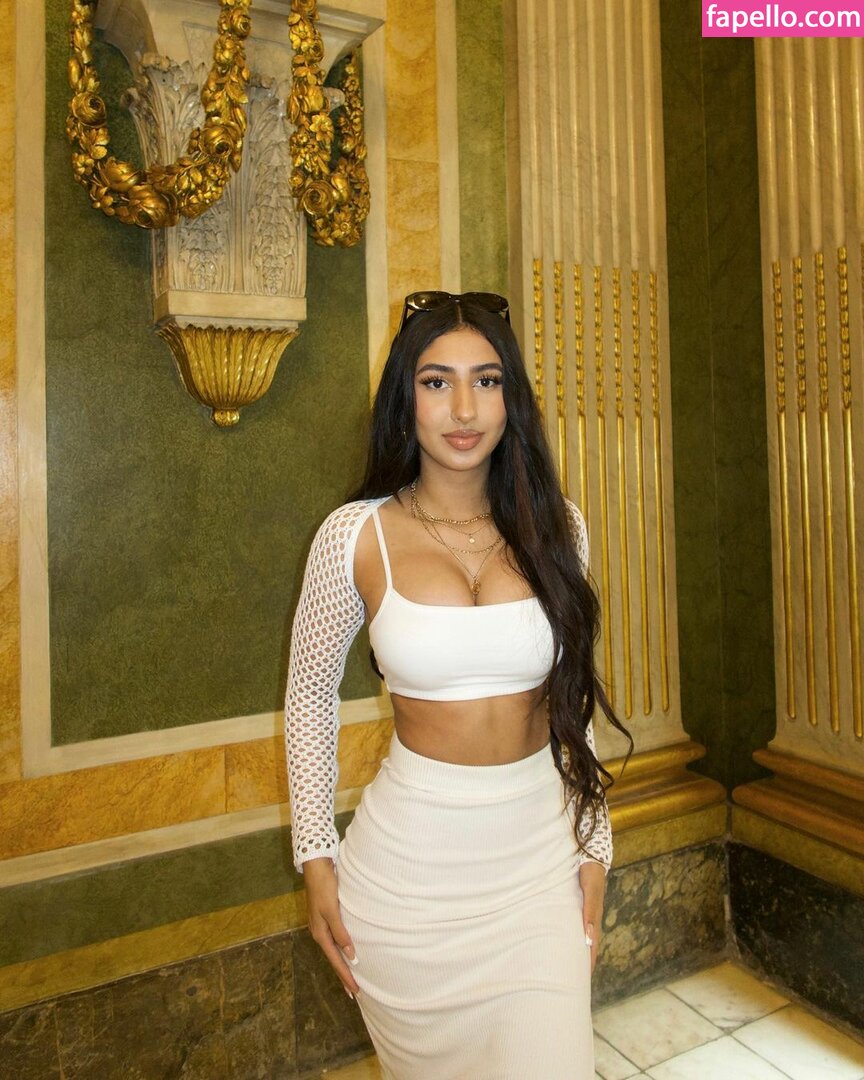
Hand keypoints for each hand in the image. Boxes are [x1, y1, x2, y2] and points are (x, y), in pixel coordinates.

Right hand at [303, 857, 359, 997]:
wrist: (316, 867)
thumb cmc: (325, 887)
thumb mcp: (332, 910)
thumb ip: (340, 932)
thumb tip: (350, 955)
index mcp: (320, 934)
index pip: (336, 961)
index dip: (346, 976)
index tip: (356, 991)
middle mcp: (319, 932)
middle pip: (334, 959)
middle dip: (343, 975)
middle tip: (355, 993)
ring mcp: (321, 925)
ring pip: (334, 950)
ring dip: (342, 964)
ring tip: (351, 978)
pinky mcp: (325, 917)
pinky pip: (334, 940)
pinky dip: (341, 950)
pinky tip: (346, 951)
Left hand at [579, 859, 606, 973]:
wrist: (591, 856)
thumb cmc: (590, 873)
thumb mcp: (590, 891)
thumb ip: (590, 911)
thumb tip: (589, 936)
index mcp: (594, 917)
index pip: (592, 945)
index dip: (589, 961)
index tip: (584, 979)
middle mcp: (590, 917)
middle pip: (588, 943)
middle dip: (582, 959)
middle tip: (574, 978)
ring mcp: (585, 911)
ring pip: (582, 935)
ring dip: (577, 948)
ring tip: (568, 963)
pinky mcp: (578, 904)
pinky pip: (576, 924)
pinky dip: (572, 934)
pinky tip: (564, 937)